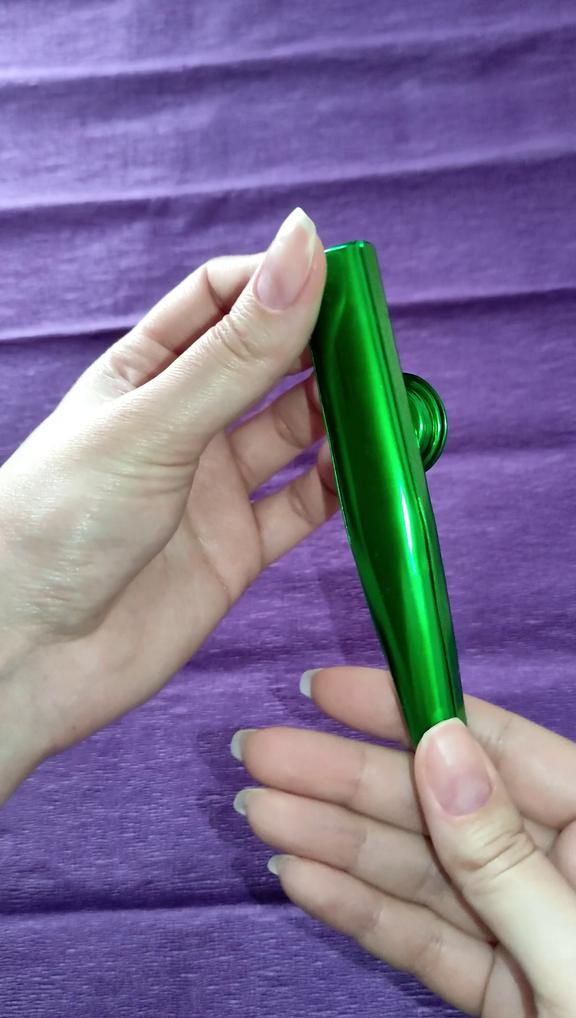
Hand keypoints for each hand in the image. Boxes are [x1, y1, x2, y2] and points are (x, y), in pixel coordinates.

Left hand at [0, 207, 336, 797]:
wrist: (31, 653)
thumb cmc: (58, 522)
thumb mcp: (153, 424)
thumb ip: (237, 352)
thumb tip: (301, 250)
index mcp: (144, 373)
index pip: (220, 300)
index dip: (277, 282)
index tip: (338, 275)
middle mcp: (182, 425)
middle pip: (268, 365)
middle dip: (323, 348)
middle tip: (378, 343)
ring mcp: (212, 489)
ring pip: (295, 435)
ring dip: (341, 418)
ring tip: (386, 404)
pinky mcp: (238, 549)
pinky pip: (303, 507)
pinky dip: (342, 489)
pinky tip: (371, 472)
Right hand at [233, 667, 575, 1017]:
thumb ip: (508, 860)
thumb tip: (439, 747)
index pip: (494, 748)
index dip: (407, 710)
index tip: (327, 690)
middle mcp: (559, 868)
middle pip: (438, 806)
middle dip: (344, 779)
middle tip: (258, 752)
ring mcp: (524, 931)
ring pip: (418, 872)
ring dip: (333, 842)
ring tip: (258, 812)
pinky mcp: (498, 991)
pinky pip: (421, 940)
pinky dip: (358, 912)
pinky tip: (299, 878)